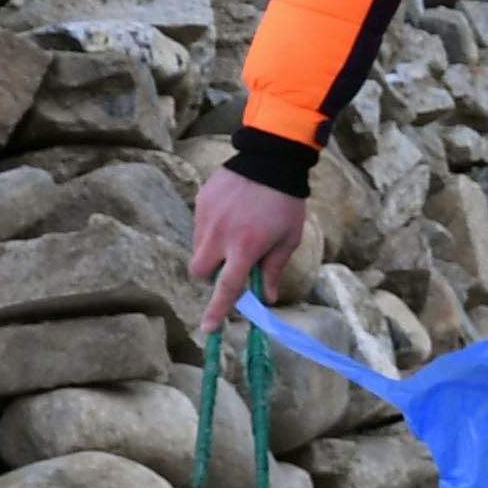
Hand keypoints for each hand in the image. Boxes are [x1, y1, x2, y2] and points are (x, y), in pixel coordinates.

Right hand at [191, 168, 308, 331]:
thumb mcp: (288, 238)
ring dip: (212, 251)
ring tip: (237, 231)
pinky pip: (201, 225)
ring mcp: (208, 216)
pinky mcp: (202, 200)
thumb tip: (266, 298)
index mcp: (245, 247)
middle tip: (228, 267)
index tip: (207, 329)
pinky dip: (212, 229)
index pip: (226, 287)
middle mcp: (220, 234)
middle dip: (209, 278)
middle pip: (200, 272)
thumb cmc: (286, 201)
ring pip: (199, 248)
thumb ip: (273, 269)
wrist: (272, 157)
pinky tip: (232, 214)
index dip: (217, 311)